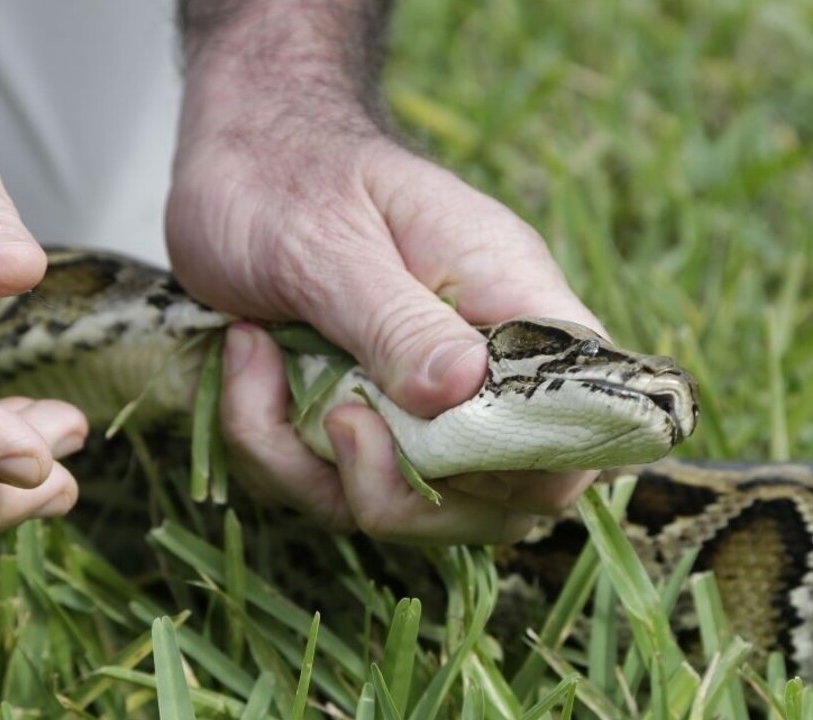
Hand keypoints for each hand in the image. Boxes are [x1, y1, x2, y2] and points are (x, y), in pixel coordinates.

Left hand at [168, 2, 602, 543]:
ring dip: (309, 466)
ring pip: (409, 507)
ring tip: (257, 359)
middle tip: (332, 418)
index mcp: (509, 299)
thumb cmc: (290, 177)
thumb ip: (397, 319)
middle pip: (503, 498)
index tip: (429, 444)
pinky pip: (328, 491)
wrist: (231, 158)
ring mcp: (416, 405)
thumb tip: (464, 390)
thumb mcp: (331, 242)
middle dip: (402, 493)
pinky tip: (244, 359)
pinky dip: (270, 447)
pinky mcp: (358, 427)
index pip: (581, 412)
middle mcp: (478, 365)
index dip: (530, 463)